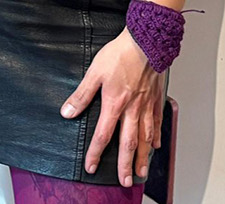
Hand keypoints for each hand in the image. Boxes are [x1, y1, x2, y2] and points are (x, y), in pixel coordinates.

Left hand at [62, 29, 164, 187]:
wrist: (146, 42)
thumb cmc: (120, 54)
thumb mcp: (94, 73)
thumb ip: (81, 95)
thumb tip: (67, 112)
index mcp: (115, 104)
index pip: (103, 135)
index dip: (95, 152)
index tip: (90, 166)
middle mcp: (132, 110)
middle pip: (128, 144)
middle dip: (124, 165)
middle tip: (125, 181)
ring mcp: (146, 106)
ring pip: (145, 138)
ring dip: (142, 157)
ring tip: (141, 171)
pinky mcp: (155, 99)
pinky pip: (156, 123)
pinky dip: (156, 136)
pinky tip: (155, 145)